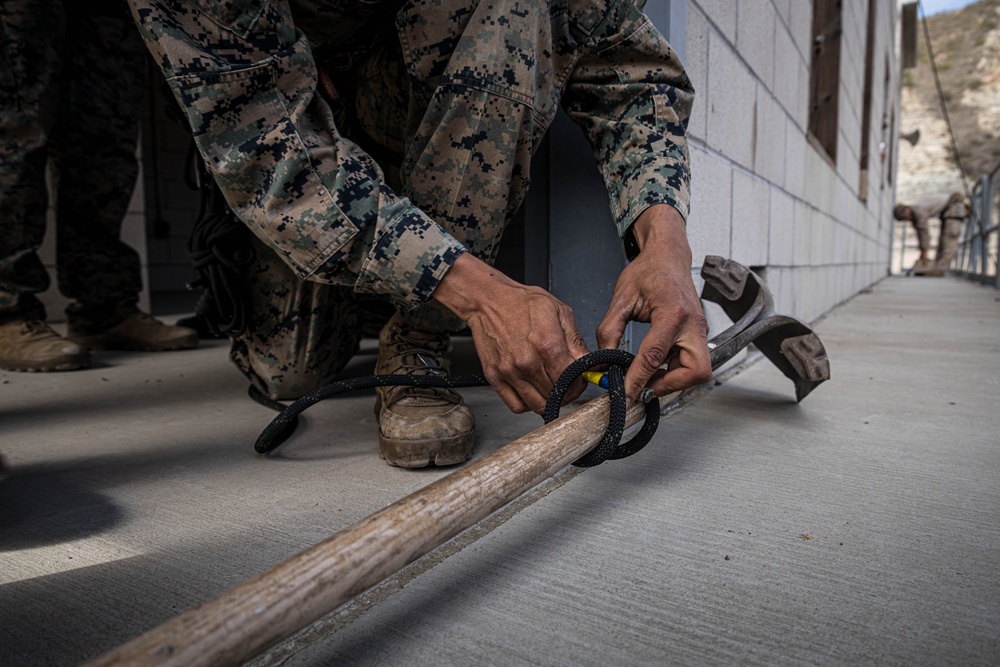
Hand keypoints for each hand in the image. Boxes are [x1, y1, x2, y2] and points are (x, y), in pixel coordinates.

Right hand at [432, 253, 590, 413]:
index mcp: (546, 344)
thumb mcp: (559, 311)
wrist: (488, 300)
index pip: (571, 381)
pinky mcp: (494, 377)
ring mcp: (509, 372)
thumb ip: (576, 341)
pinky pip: (516, 405)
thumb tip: (589, 363)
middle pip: (556, 395)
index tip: (579, 379)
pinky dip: (527, 404)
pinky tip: (532, 390)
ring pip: (538, 406)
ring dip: (548, 401)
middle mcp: (527, 362)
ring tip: (550, 387)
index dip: (580, 383)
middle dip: (567, 392)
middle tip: (566, 382)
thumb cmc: (521, 302)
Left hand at [596, 205, 711, 402]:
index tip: (626, 395)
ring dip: (674, 380)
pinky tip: (655, 365)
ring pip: (697, 371)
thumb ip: (610, 331)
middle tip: (646, 387)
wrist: (668, 256)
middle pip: (695, 371)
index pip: (654, 356)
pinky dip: (675, 370)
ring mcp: (699, 329)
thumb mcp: (622, 298)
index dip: (638, 380)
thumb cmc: (649, 271)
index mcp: (672, 313)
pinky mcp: (698, 334)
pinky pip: (692, 362)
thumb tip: (603, 360)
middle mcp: (692, 324)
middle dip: (671, 385)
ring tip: (647, 375)